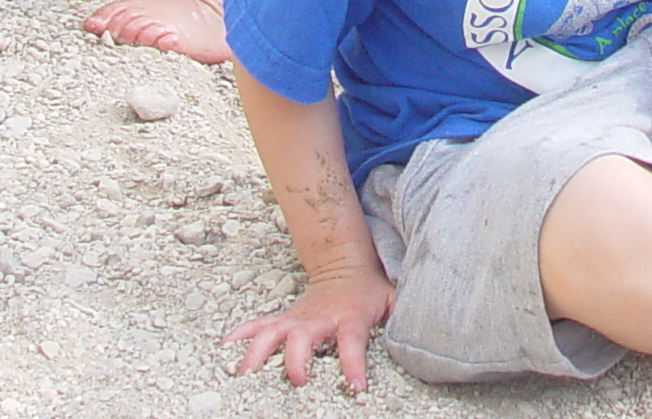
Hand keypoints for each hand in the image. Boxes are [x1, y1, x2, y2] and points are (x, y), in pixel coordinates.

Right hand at [228, 267, 394, 390]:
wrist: (346, 266)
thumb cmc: (371, 292)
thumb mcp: (393, 301)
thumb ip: (405, 318)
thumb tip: (425, 339)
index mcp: (349, 318)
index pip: (352, 342)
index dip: (353, 364)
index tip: (355, 386)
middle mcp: (319, 319)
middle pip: (303, 338)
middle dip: (297, 358)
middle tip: (296, 379)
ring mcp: (298, 318)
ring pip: (273, 332)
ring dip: (259, 351)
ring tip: (244, 373)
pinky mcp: (284, 319)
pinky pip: (258, 325)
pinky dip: (241, 335)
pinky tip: (225, 349)